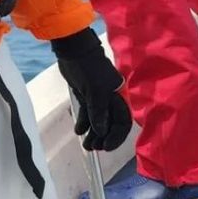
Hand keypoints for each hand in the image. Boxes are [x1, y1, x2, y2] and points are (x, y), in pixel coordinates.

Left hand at [51, 28, 131, 151]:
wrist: (74, 50)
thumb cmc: (88, 68)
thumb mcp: (94, 91)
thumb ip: (98, 112)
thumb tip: (101, 131)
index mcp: (118, 97)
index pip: (123, 122)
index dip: (116, 137)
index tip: (106, 147)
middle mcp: (111, 100)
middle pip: (111, 124)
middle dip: (103, 138)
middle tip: (94, 148)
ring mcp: (98, 98)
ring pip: (98, 121)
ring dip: (93, 134)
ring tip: (86, 145)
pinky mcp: (87, 96)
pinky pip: (88, 114)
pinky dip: (84, 123)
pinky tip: (79, 131)